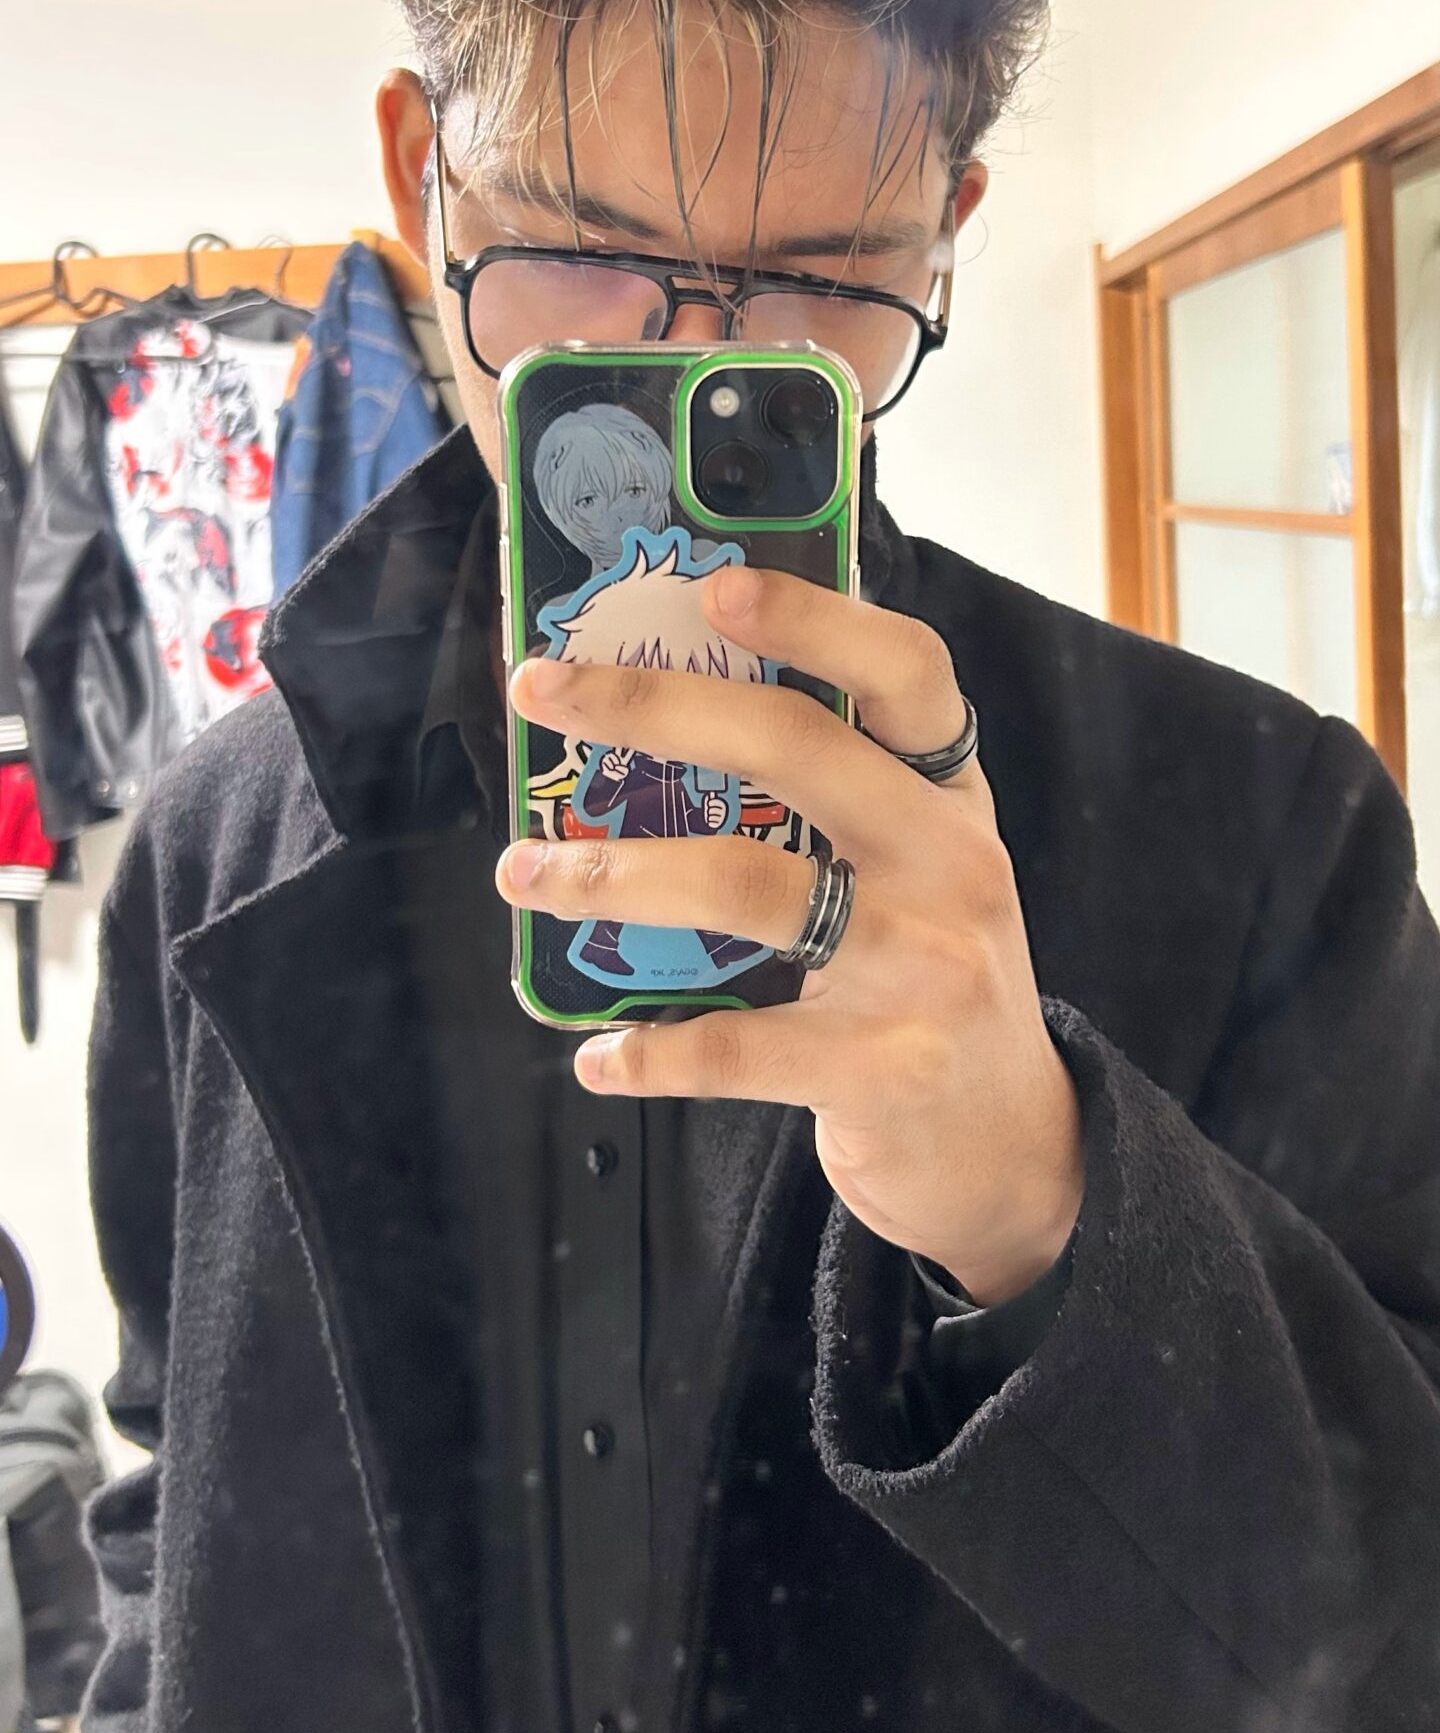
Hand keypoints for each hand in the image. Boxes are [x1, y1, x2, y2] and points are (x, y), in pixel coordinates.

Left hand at [501, 567, 1082, 1304]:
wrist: (1011, 1145)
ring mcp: (924, 965)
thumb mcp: (916, 864)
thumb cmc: (928, 976)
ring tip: (522, 874)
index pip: (906, 673)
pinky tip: (597, 1055)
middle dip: (652, 707)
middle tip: (543, 694)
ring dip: (611, 874)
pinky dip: (653, 1051)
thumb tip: (662, 708)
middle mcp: (949, 861)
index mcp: (950, 794)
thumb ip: (834, 794)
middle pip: (797, 748)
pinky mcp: (885, 1068)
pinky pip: (741, 1047)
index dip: (816, 620)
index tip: (714, 587)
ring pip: (746, 886)